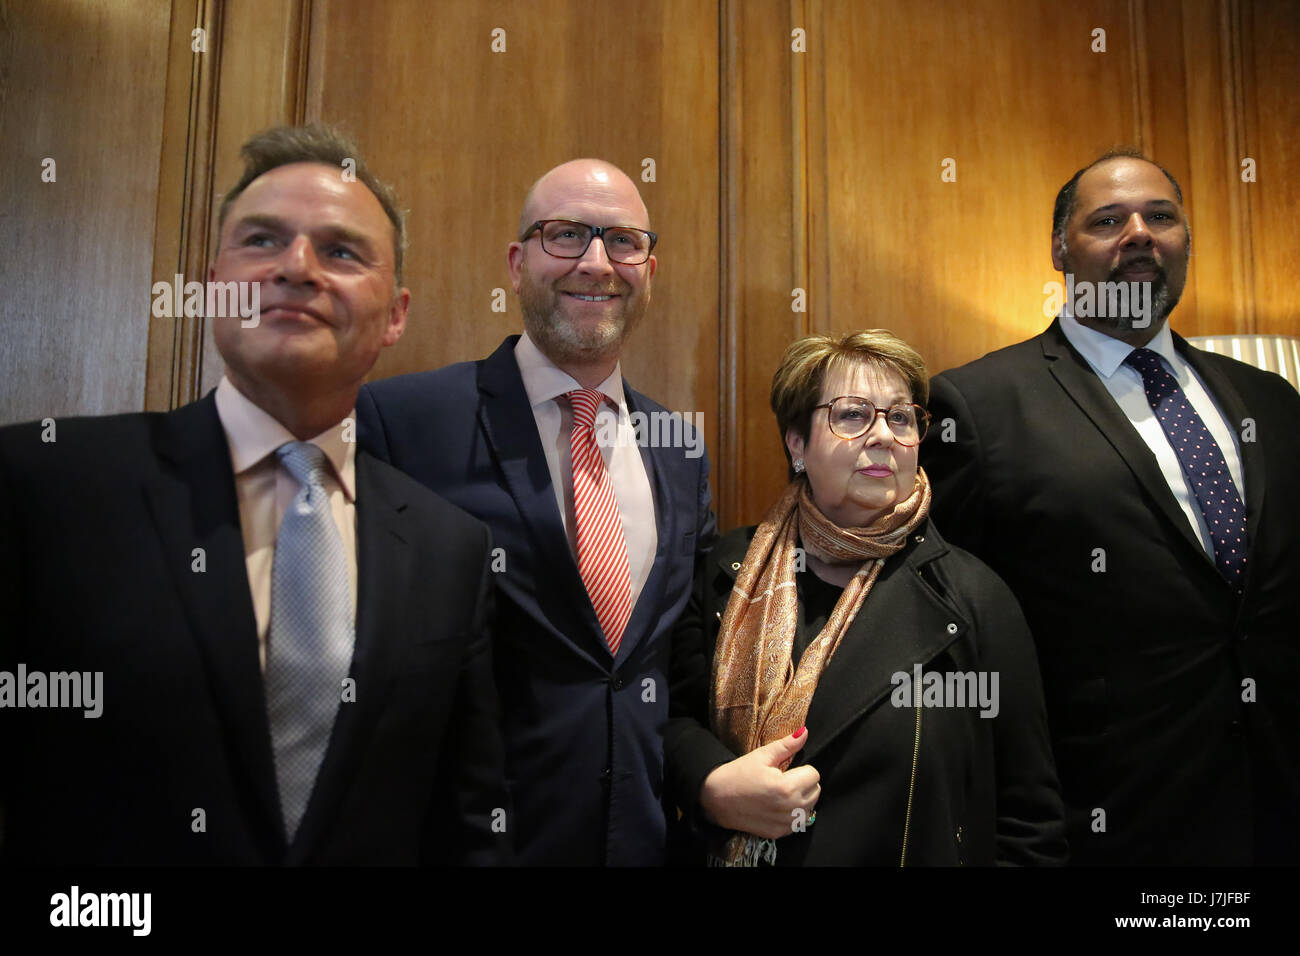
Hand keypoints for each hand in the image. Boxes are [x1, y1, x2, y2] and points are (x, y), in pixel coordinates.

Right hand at [698, 729, 820, 838]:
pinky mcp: (779, 833)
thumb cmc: (738, 774)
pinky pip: (798, 822)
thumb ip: (787, 745)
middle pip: (815, 792)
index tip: (786, 769)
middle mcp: (790, 808)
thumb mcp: (762, 756)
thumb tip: (805, 732)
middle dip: (804, 783)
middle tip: (784, 780)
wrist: (716, 798)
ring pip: (810, 808)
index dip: (801, 768)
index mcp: (787, 786)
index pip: (814, 774)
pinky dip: (793, 814)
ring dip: (801, 800)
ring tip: (781, 793)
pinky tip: (777, 806)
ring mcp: (785, 823)